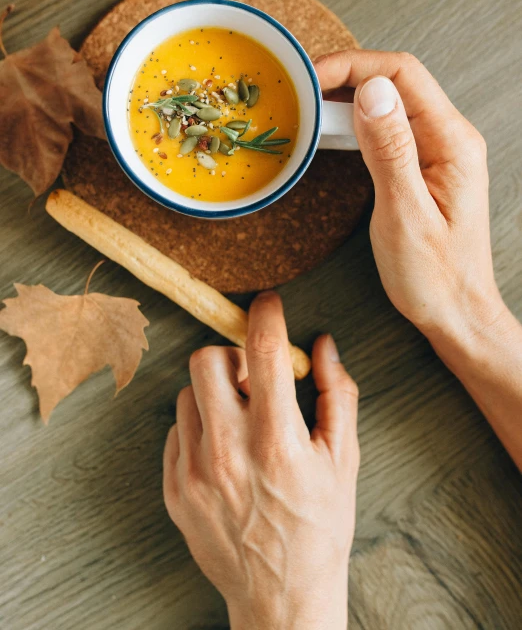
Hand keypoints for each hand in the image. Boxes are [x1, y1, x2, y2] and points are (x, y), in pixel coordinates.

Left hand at [163, 292, 358, 629]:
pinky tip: (224, 449)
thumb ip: (336, 393)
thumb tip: (324, 344)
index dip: (266, 315)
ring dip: (214, 393)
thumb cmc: (320, 527)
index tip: (268, 305)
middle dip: (231, 355)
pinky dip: (199, 427)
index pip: (264, 351)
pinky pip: (175, 432)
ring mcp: (194, 473)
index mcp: (277, 441)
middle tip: (252, 376)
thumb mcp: (343, 459)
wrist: (282, 596)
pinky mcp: (174, 489)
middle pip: (206, 361)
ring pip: (187, 394)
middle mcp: (228, 453)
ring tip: (241, 419)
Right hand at [315, 50, 507, 347]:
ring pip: (388, 103)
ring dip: (346, 99)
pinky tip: (330, 132)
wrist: (457, 313)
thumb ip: (389, 151)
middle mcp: (450, 138)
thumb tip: (372, 91)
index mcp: (453, 143)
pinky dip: (354, 125)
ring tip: (307, 108)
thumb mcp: (405, 215)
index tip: (311, 78)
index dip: (353, 66)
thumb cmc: (435, 278)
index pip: (402, 75)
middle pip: (395, 82)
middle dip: (344, 77)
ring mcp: (438, 151)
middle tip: (300, 92)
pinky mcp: (423, 166)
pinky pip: (387, 130)